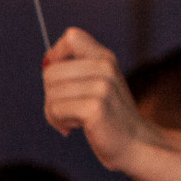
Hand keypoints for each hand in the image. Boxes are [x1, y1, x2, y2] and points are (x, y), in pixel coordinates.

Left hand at [42, 28, 160, 171]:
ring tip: (70, 120)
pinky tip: (73, 128)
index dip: (55, 55)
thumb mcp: (96, 85)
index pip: (71, 37)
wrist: (134, 144)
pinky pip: (56, 109)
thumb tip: (46, 63)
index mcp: (105, 57)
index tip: (58, 79)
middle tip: (65, 110)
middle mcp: (105, 68)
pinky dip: (58, 121)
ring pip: (51, 93)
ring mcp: (102, 86)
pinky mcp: (96, 107)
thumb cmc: (108, 117)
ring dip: (53, 112)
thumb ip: (75, 70)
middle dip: (50, 94)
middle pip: (50, 72)